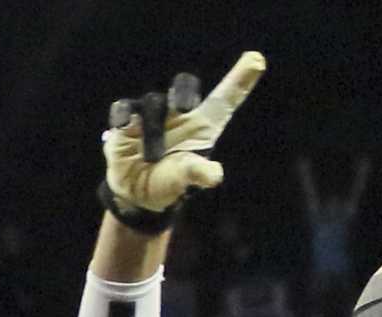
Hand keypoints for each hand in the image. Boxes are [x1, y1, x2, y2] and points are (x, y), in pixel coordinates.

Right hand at [103, 51, 265, 218]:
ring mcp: (152, 114)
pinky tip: (126, 125)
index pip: (224, 100)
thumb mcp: (185, 181)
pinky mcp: (127, 120)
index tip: (257, 59)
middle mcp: (178, 114)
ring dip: (151, 133)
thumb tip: (215, 174)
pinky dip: (124, 115)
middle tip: (182, 108)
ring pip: (153, 105)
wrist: (135, 191)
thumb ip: (199, 173)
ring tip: (150, 158)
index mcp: (202, 126)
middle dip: (184, 93)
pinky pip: (124, 109)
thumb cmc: (168, 182)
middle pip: (185, 88)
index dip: (240, 80)